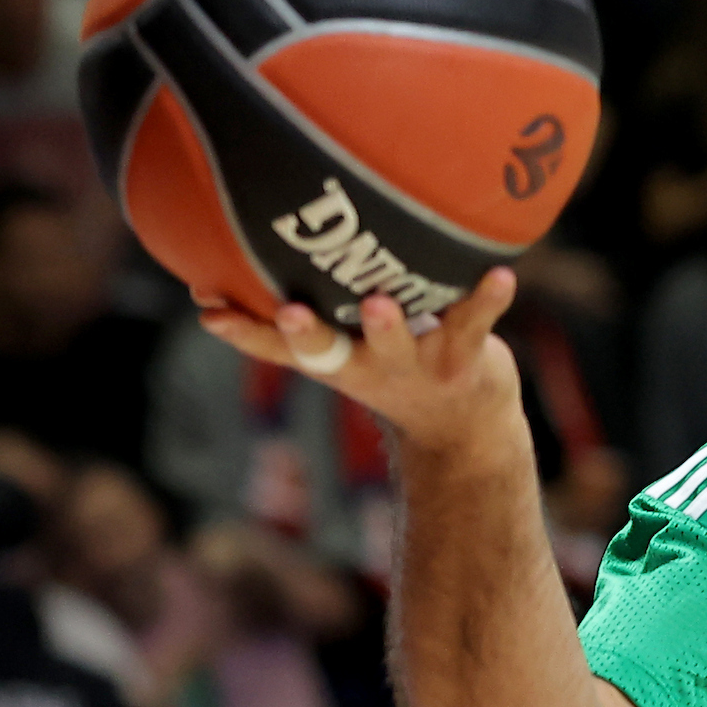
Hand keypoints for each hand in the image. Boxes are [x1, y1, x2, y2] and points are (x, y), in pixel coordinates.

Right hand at [196, 273, 525, 461]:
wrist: (465, 429)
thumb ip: (286, 321)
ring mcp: (416, 366)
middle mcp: (368, 367)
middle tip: (289, 312)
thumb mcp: (337, 348)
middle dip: (307, 334)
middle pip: (331, 352)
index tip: (209, 309)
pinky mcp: (465, 356)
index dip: (244, 331)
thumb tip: (205, 282)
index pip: (278, 348)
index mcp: (334, 360)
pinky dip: (487, 299)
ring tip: (377, 303)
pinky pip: (476, 322)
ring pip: (400, 345)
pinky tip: (501, 276)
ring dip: (387, 327)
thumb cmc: (389, 366)